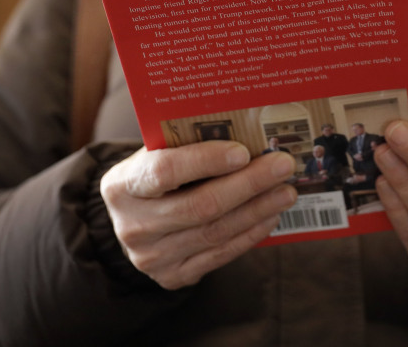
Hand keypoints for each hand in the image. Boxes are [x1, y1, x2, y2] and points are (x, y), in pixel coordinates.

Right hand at [100, 142, 296, 289]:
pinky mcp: (173, 276)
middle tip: (282, 166)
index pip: (165, 171)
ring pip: (215, 232)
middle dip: (248, 184)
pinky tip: (270, 216)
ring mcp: (151, 257)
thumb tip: (245, 131)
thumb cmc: (154, 175)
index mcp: (121, 185)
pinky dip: (250, 234)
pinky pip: (220, 255)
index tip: (243, 151)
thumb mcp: (155, 154)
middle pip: (199, 206)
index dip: (206, 161)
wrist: (133, 220)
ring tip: (285, 190)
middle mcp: (132, 225)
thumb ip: (186, 143)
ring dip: (257, 210)